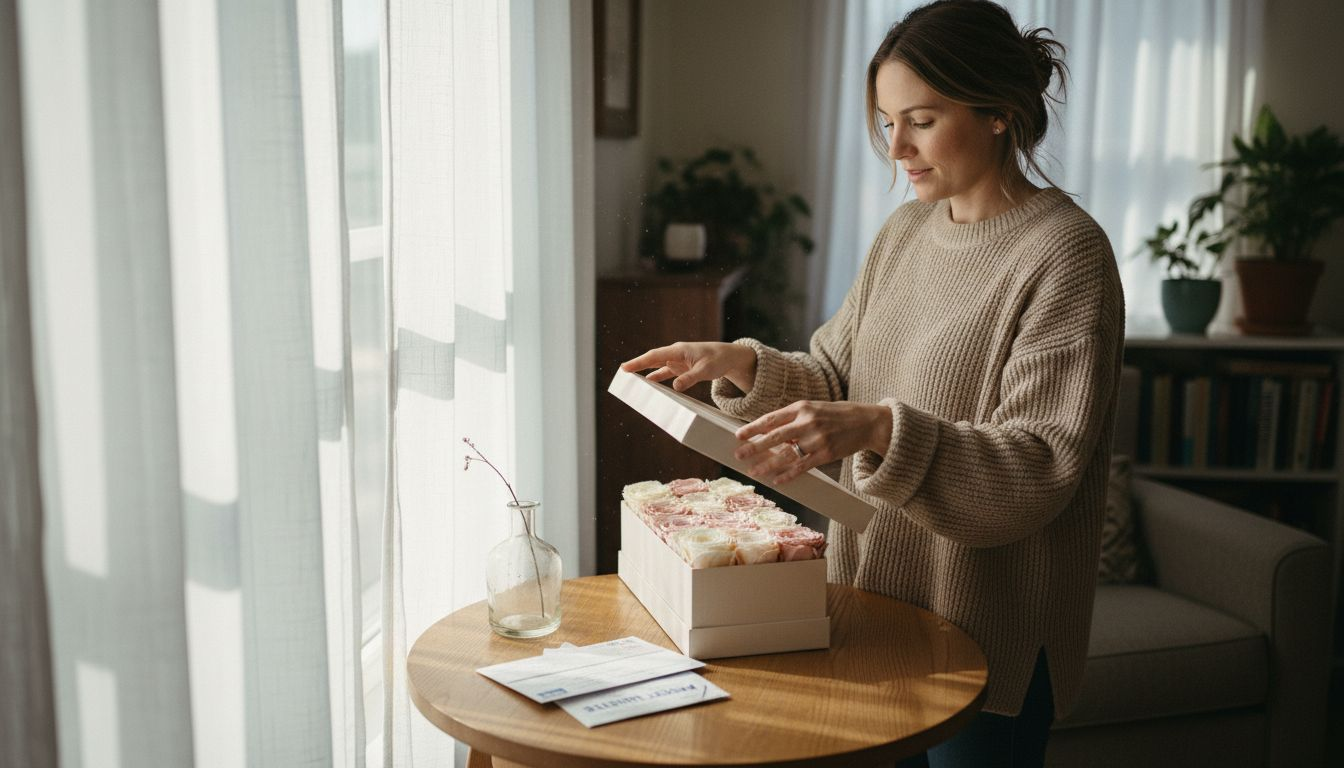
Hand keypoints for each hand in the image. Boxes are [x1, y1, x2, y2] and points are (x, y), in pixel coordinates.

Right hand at [620, 341, 756, 392]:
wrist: (730, 356)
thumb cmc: (719, 360)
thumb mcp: (706, 370)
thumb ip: (690, 378)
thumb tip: (675, 386)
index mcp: (679, 350)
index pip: (655, 356)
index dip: (639, 362)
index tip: (626, 367)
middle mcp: (676, 353)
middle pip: (652, 359)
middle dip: (637, 365)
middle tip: (622, 372)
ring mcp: (678, 360)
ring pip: (657, 364)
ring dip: (645, 370)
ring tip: (631, 378)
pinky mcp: (682, 366)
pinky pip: (666, 371)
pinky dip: (657, 376)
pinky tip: (649, 381)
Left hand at [732, 401, 892, 484]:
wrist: (867, 422)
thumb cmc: (837, 414)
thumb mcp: (814, 408)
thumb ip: (792, 418)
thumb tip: (768, 432)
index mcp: (802, 407)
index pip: (772, 419)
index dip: (753, 428)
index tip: (739, 435)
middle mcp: (808, 422)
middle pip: (775, 437)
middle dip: (754, 447)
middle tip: (739, 455)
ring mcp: (817, 439)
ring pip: (786, 455)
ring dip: (768, 465)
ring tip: (754, 471)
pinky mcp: (826, 454)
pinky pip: (802, 467)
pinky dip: (788, 475)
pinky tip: (776, 480)